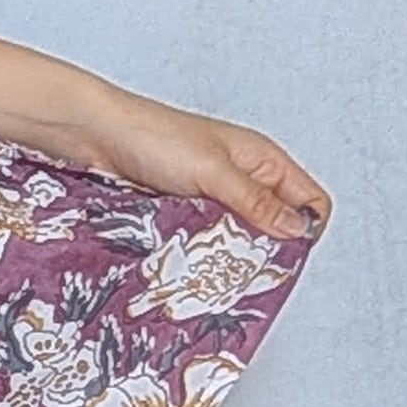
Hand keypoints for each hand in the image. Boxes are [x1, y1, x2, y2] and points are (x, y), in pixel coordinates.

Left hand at [59, 83, 330, 242]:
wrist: (95, 136)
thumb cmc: (154, 137)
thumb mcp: (213, 171)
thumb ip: (255, 201)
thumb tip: (297, 229)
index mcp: (263, 160)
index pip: (310, 201)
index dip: (305, 230)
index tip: (282, 257)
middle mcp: (244, 178)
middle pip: (275, 225)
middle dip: (265, 249)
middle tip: (245, 271)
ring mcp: (213, 196)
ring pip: (238, 236)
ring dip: (229, 253)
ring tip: (215, 269)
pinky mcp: (184, 211)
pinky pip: (205, 239)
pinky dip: (202, 250)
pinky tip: (192, 262)